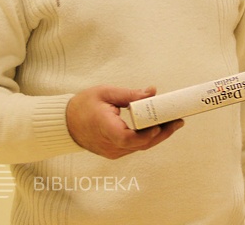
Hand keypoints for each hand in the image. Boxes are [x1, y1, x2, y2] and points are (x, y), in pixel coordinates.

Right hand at [65, 85, 183, 159]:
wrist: (66, 123)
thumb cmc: (83, 105)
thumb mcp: (105, 93)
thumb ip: (129, 94)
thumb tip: (152, 91)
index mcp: (105, 129)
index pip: (127, 138)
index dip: (145, 135)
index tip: (159, 126)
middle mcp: (110, 145)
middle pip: (140, 144)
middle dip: (162, 133)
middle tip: (178, 121)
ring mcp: (112, 151)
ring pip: (140, 147)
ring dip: (158, 136)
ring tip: (174, 123)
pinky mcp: (114, 152)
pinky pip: (135, 147)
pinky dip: (147, 138)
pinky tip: (159, 128)